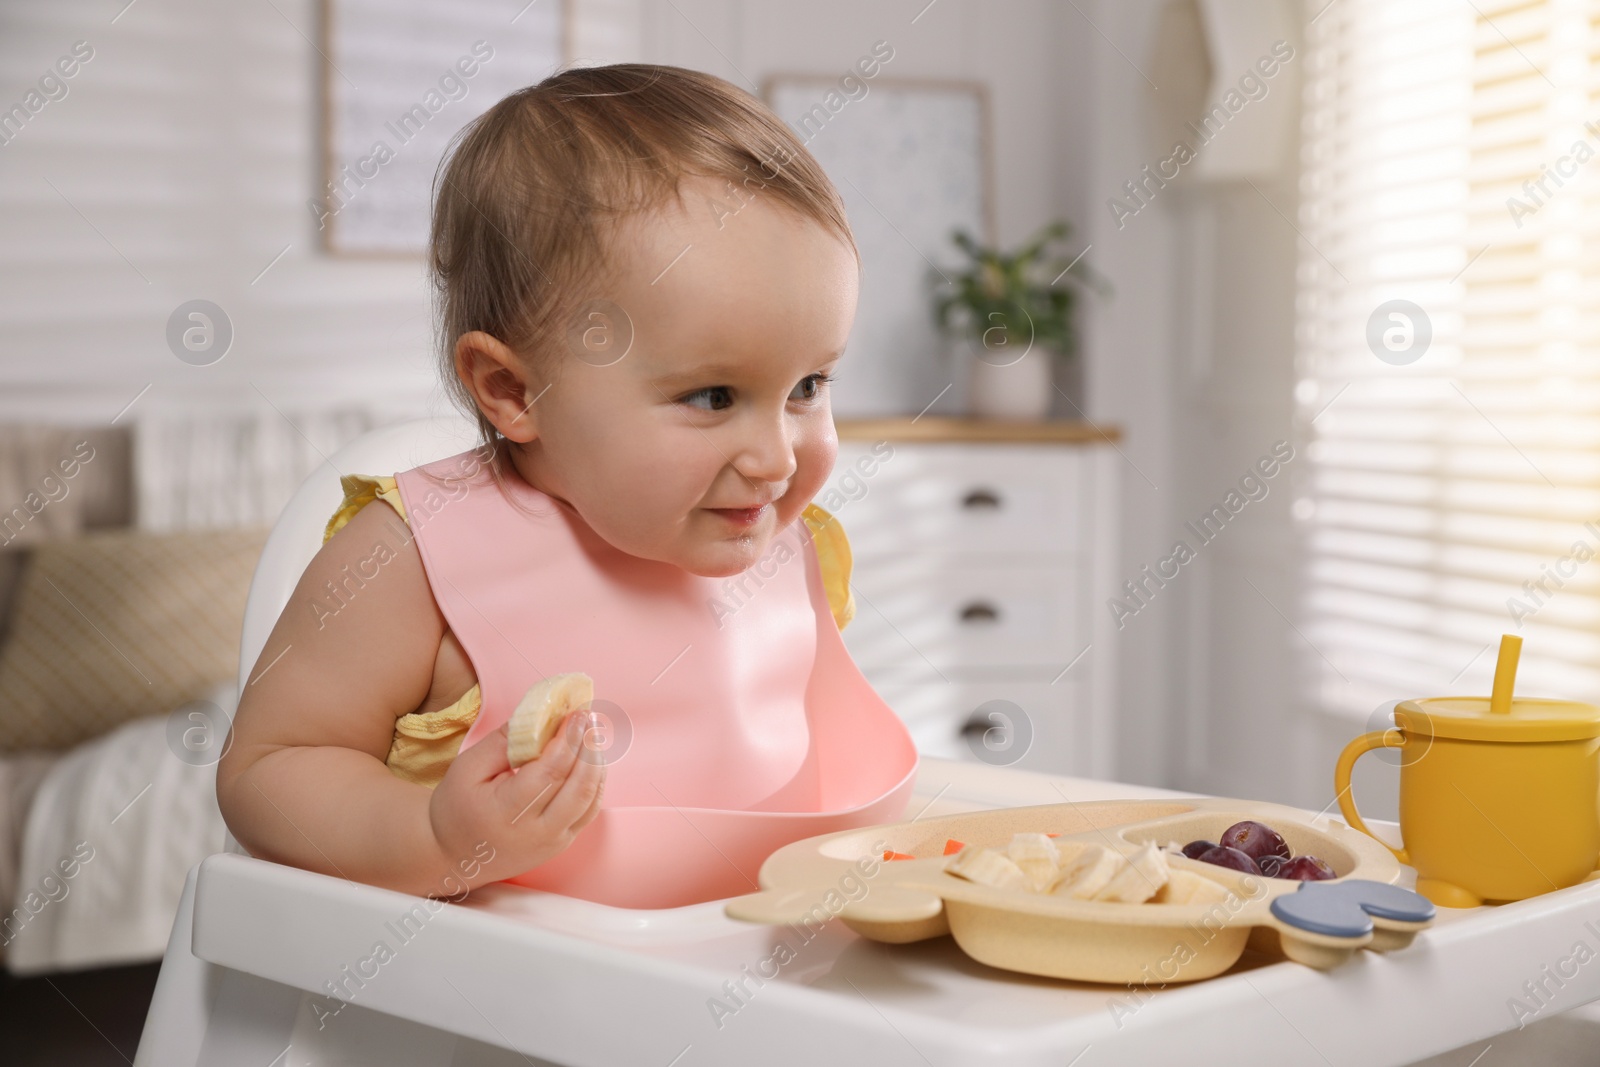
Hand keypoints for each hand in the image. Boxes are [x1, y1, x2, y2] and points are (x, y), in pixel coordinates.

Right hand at [428, 709, 605, 891]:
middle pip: (578, 787)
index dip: (567, 740)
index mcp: (507, 812)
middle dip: (588, 748)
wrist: (455, 856)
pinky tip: (591, 759)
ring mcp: (553, 842)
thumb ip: (502, 742)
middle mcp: (536, 832)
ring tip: (592, 733)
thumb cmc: (456, 808)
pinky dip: (595, 783)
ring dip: (597, 764)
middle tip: (590, 717)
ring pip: (590, 800)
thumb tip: (538, 715)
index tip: (575, 713)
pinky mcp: (561, 844)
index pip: (550, 772)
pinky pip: (588, 812)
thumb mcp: (467, 768)